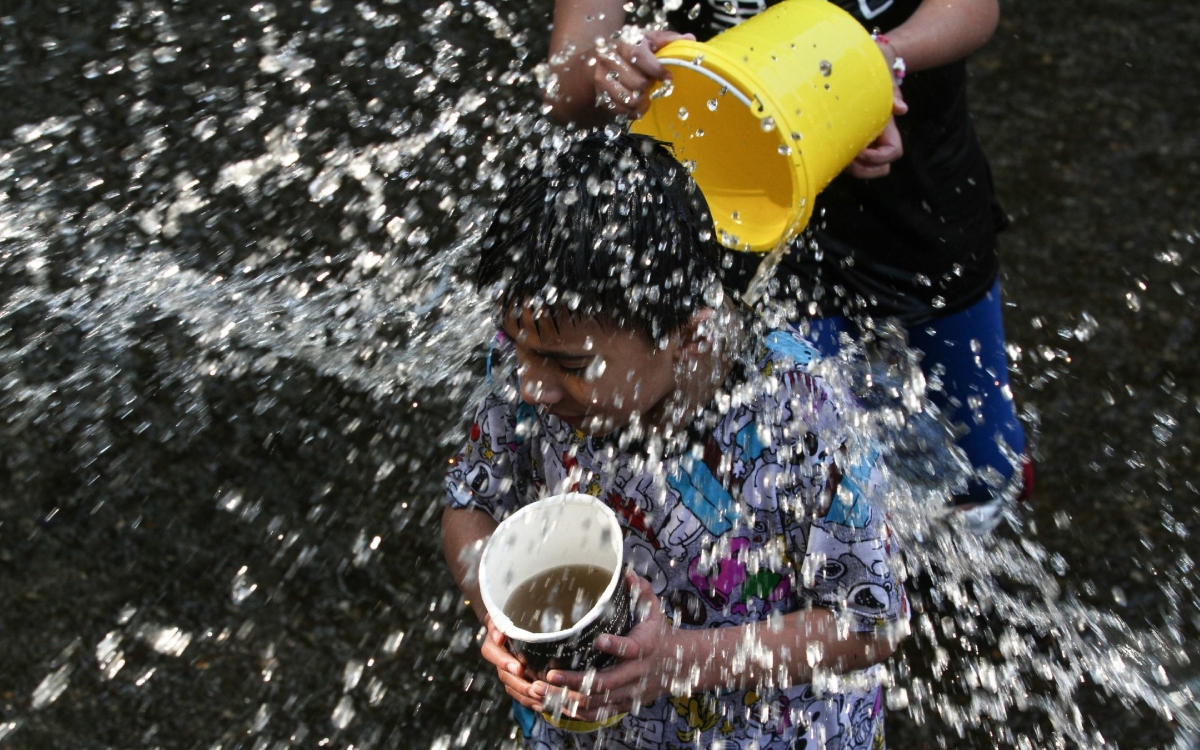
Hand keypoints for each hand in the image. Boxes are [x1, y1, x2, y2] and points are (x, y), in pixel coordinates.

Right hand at [480, 614, 541, 711]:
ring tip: (539, 697)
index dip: (504, 661)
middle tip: (533, 688)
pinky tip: (541, 704)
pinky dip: (529, 700)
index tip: (518, 668)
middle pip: (504, 675)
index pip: (492, 653)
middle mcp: (498, 659)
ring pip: (511, 686)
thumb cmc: (512, 617)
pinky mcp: (514, 679)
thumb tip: (500, 636)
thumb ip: (501, 624)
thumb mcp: (507, 615)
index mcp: (493, 642)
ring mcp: (505, 671)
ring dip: (524, 694)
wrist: (513, 624)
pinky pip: (517, 693)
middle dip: (519, 683)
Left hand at [533, 575, 683, 721]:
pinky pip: (600, 713)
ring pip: (598, 702)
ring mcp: (630, 692)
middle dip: (576, 681)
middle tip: (550, 674)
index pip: (630, 649)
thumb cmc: (660, 633)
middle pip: (605, 682)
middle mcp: (636, 673)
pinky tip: (557, 706)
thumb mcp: (654, 610)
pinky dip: (578, 712)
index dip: (615, 646)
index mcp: (644, 648)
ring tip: (543, 690)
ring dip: (569, 699)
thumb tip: (626, 571)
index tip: (598, 639)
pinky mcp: (625, 703)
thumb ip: (641, 591)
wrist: (679, 666)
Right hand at [591, 28, 693, 118]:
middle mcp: (608, 60)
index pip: (638, 57)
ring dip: (642, 101)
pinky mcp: (601, 97)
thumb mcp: (647, 39)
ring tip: (644, 94)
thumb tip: (689, 39)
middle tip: (650, 83)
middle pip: (637, 83)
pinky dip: (634, 111)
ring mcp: (602, 80)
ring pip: (630, 100)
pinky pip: (622, 112)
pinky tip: (637, 103)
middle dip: (649, 86)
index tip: (668, 77)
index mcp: (623, 43)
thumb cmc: (630, 49)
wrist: (599, 59)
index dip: (656, 69)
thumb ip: (667, 40)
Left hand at [847, 40, 909, 178]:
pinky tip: (828, 148)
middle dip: (865, 169)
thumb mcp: (884, 78)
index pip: (893, 153)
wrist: (865, 62)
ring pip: (863, 169)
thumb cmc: (877, 69)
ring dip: (851, 168)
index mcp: (887, 128)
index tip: (861, 149)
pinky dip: (840, 160)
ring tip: (836, 154)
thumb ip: (893, 93)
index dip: (879, 157)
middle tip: (847, 158)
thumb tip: (902, 109)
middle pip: (881, 168)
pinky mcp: (847, 141)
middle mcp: (876, 139)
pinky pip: (846, 161)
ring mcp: (862, 142)